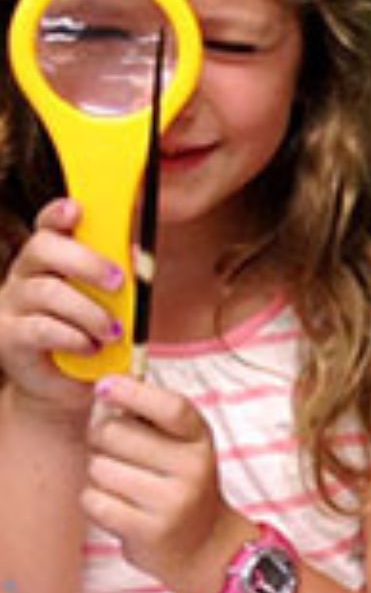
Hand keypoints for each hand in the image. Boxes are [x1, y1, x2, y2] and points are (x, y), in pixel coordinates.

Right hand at [0, 198, 124, 414]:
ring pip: (47, 291)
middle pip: (43, 248)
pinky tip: (90, 347)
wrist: (65, 382)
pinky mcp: (9, 336)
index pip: (48, 227)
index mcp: (50, 261)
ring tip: (112, 331)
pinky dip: (72, 337)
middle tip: (116, 282)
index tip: (77, 210)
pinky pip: (40, 328)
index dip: (59, 215)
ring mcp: (13, 305)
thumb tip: (137, 258)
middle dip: (84, 261)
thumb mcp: (108, 307)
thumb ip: (117, 281)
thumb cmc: (89, 335)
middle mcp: (25, 275)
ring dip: (88, 310)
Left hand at [82, 374, 241, 592]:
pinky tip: (118, 507)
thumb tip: (107, 388)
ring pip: (99, 468)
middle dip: (101, 439)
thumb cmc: (180, 485)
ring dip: (99, 475)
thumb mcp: (181, 446)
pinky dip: (96, 502)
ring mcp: (173, 501)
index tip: (106, 385)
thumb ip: (148, 417)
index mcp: (200, 439)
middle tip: (115, 452)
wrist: (205, 546)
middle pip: (114, 432)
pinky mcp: (150, 531)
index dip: (134, 392)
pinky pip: (94, 501)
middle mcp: (193, 467)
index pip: (171, 407)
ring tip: (123, 485)